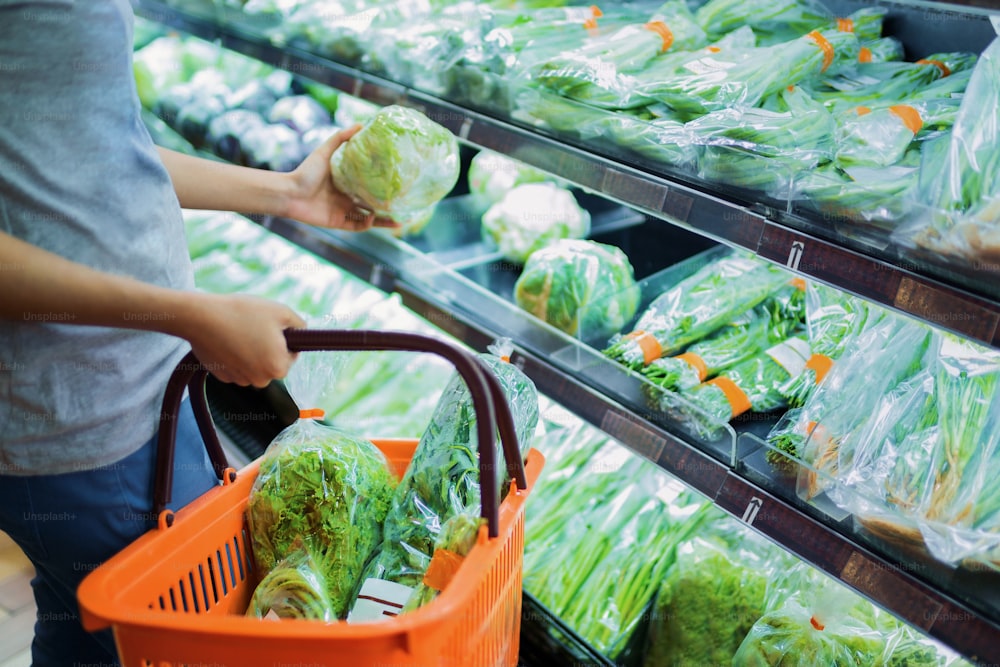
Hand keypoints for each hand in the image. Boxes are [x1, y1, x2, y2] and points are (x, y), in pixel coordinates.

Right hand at [182, 293, 305, 387]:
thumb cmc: (242, 313)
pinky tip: (227, 339)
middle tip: (255, 328)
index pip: (291, 355)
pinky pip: (236, 366)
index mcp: (278, 367)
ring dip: (251, 352)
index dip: (284, 339)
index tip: (271, 328)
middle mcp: (260, 380)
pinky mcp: (222, 377)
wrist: (202, 318)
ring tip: (240, 331)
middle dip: (268, 347)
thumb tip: (302, 332)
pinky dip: (234, 355)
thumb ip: (299, 324)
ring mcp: (239, 380)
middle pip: (272, 363)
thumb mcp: (280, 311)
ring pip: (254, 366)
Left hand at [284, 125, 399, 231]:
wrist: (289, 193)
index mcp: (346, 184)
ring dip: (384, 222)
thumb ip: (341, 138)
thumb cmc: (305, 172)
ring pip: (370, 220)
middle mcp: (347, 199)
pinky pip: (358, 226)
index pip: (369, 186)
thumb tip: (361, 124)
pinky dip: (367, 224)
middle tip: (405, 206)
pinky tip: (373, 217)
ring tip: (400, 221)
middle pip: (373, 205)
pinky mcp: (339, 223)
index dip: (383, 187)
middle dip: (389, 208)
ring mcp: (344, 212)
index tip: (397, 183)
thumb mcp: (325, 151)